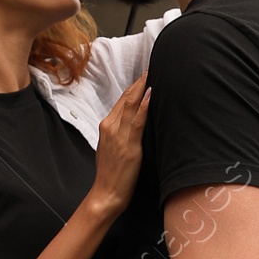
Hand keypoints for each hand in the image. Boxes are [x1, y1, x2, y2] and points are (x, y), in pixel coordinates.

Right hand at [90, 77, 149, 217]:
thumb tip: (134, 122)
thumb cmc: (111, 174)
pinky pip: (137, 121)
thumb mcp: (112, 148)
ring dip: (143, 87)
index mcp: (106, 126)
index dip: (134, 85)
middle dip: (139, 81)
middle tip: (152, 65)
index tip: (145, 73)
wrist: (106, 194)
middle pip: (127, 98)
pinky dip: (144, 106)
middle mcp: (110, 127)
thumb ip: (121, 133)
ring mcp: (119, 135)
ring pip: (132, 105)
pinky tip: (150, 94)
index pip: (122, 100)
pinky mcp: (128, 145)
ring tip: (153, 72)